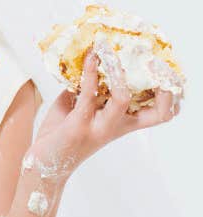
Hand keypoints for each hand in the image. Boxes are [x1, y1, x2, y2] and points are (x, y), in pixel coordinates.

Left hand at [26, 49, 179, 182]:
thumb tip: (85, 61)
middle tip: (158, 63)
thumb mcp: (78, 109)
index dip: (173, 97)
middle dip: (166, 89)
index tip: (170, 73)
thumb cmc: (61, 136)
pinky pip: (88, 95)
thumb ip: (85, 89)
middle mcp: (117, 126)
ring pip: (123, 99)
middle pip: (159, 112)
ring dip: (119, 72)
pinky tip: (90, 58)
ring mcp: (99, 126)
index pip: (160, 114)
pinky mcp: (79, 124)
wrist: (43, 164)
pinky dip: (90, 74)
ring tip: (112, 52)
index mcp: (122, 124)